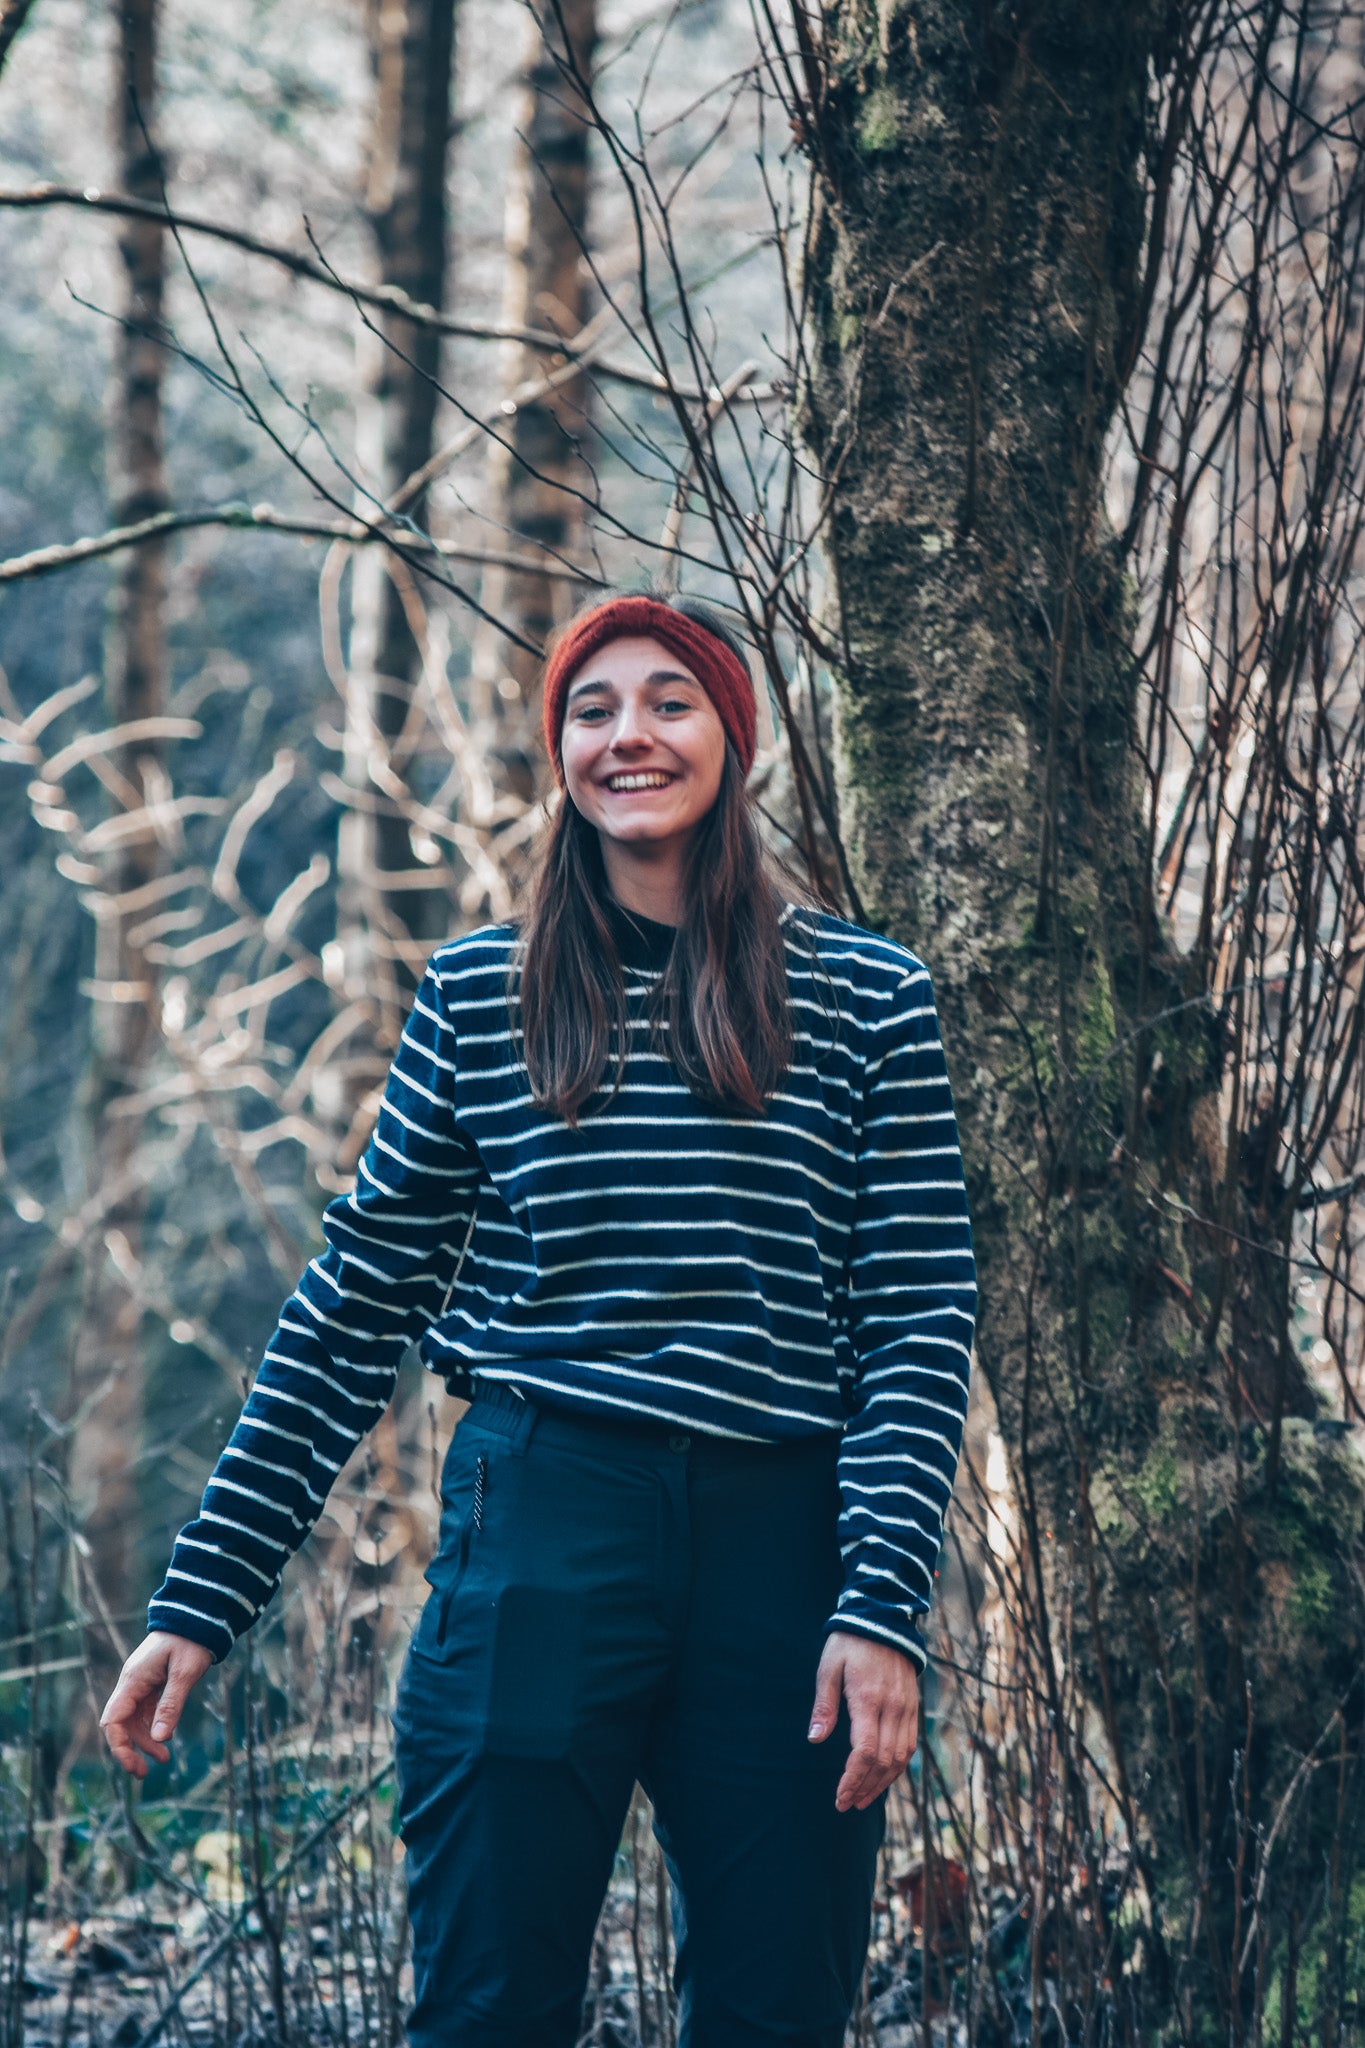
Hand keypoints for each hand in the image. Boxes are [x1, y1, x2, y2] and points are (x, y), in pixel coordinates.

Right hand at [100, 1631, 214, 1777]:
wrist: (197, 1616)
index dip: (119, 1746)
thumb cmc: (190, 1640)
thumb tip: (161, 1739)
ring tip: (164, 1758)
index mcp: (133, 1680)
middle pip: (121, 1724)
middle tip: (145, 1772)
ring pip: (134, 1719)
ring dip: (145, 1740)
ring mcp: (141, 1683)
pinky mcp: (152, 1682)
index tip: (134, 1765)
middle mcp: (132, 1683)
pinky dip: (154, 1725)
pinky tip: (168, 1735)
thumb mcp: (185, 1673)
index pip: (113, 1720)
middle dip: (130, 1749)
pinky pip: (146, 1710)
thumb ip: (171, 1705)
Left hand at [807, 1630, 919, 1810]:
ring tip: (862, 1798)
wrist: (883, 1619)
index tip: (840, 1796)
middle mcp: (893, 1708)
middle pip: (884, 1762)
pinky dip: (897, 1767)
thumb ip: (824, 1704)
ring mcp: (907, 1708)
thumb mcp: (828, 1667)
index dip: (853, 1779)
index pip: (865, 1752)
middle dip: (865, 1788)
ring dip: (882, 1783)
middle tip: (845, 1804)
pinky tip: (881, 1777)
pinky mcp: (913, 1707)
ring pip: (900, 1759)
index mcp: (869, 1699)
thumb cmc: (850, 1643)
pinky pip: (909, 1746)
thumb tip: (815, 1738)